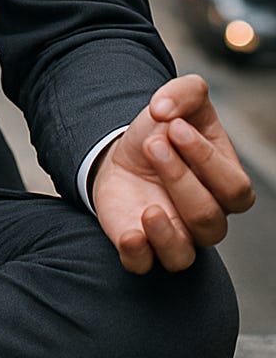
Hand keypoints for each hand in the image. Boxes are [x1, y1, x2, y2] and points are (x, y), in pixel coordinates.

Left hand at [91, 73, 254, 273]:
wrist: (123, 150)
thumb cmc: (162, 131)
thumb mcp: (179, 101)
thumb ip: (185, 91)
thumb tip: (164, 109)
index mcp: (224, 185)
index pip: (234, 188)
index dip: (206, 159)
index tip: (174, 126)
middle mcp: (206, 217)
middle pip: (209, 219)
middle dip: (180, 179)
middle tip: (153, 145)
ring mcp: (173, 235)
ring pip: (183, 255)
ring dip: (165, 231)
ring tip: (148, 205)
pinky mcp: (140, 245)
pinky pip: (144, 266)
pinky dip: (138, 254)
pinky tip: (130, 233)